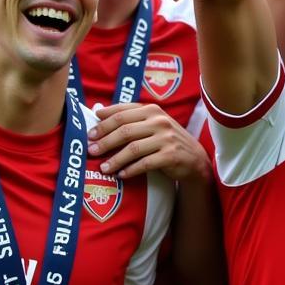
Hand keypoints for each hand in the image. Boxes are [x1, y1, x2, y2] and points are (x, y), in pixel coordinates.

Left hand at [88, 103, 211, 181]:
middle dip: (105, 141)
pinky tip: (121, 175)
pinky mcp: (170, 155)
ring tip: (103, 168)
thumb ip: (131, 118)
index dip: (103, 123)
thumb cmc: (167, 140)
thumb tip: (98, 113)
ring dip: (115, 159)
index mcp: (152, 110)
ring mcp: (166, 138)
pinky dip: (130, 170)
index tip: (90, 133)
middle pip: (124, 130)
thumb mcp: (153, 123)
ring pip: (132, 148)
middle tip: (91, 150)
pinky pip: (145, 163)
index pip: (121, 114)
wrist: (194, 158)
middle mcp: (159, 121)